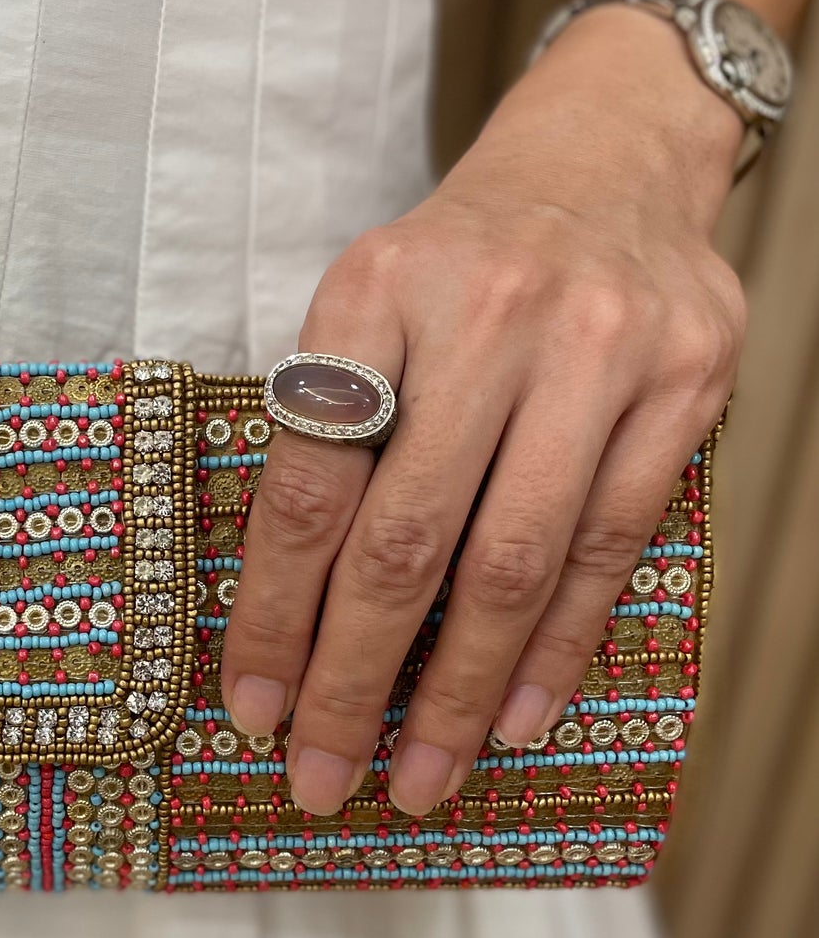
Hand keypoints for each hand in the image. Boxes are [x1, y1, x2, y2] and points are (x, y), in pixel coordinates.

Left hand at [220, 9, 746, 816]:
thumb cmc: (456, 265)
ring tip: (420, 777)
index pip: (308, 490)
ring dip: (460, 693)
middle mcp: (487, 318)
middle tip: (322, 778)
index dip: (273, 615)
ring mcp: (599, 351)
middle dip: (355, 682)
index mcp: (373, 294)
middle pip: (404, 542)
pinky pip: (610, 546)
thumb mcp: (364, 309)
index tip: (252, 708)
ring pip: (513, 564)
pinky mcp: (685, 385)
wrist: (608, 160)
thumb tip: (284, 616)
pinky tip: (515, 719)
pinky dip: (556, 647)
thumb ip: (328, 436)